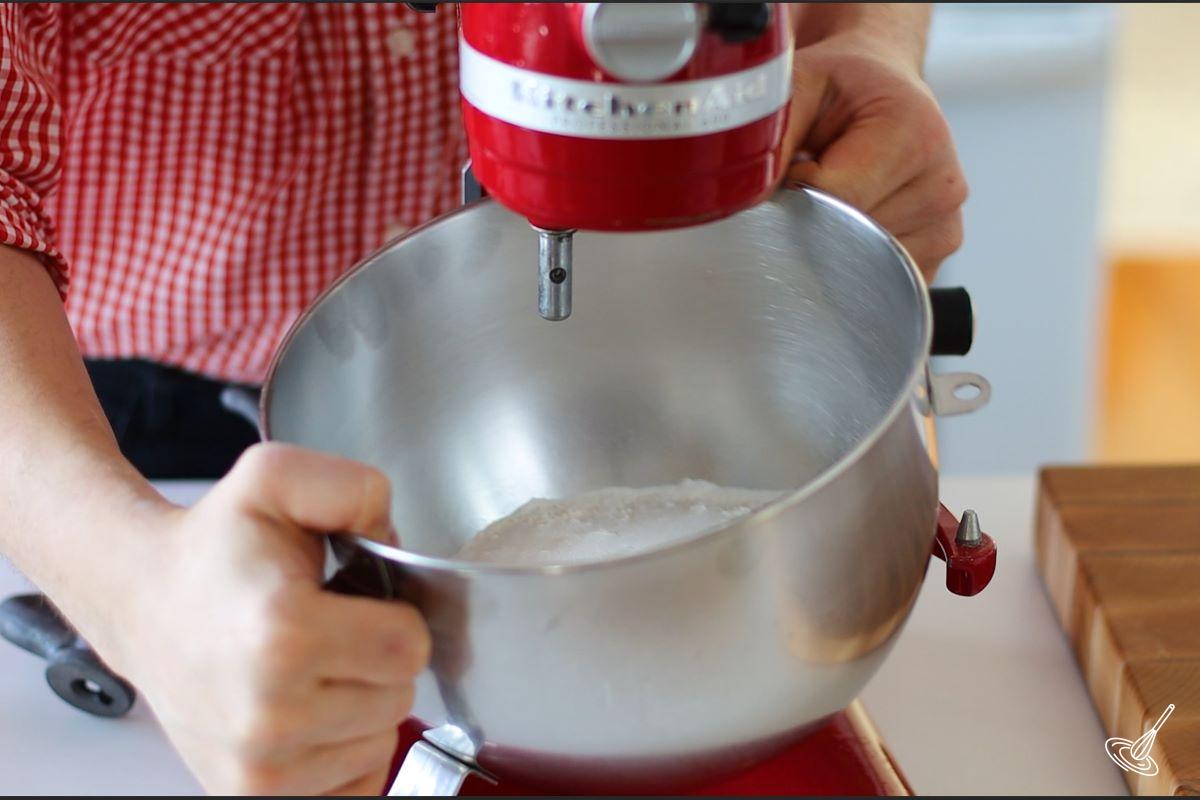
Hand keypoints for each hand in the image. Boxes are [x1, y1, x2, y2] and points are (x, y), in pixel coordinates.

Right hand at [103, 444, 428, 794]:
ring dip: (360, 701)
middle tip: (328, 628)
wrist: (143, 600)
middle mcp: (267, 712)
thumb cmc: (213, 548)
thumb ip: (356, 487)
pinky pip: (355, 782)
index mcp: (282, 633)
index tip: (354, 600)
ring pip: (380, 740)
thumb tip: (393, 539)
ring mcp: (258, 766)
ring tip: (309, 666)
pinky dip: (343, 747)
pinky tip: (308, 708)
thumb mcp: (278, 477)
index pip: (409, 647)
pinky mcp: (251, 795)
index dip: (395, 616)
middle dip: (377, 657)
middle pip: (399, 696)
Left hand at [783, 9, 966, 280]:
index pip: (834, 199)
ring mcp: (944, 226)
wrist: (883, 88)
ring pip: (856, 262)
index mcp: (916, 134)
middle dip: (810, 219)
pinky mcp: (935, 255)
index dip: (796, 192)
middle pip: (845, 237)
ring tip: (838, 192)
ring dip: (830, 237)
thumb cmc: (841, 86)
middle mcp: (942, 185)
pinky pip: (874, 278)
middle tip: (811, 180)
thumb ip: (773, 134)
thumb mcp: (800, 81)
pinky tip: (853, 216)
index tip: (796, 166)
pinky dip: (850, 257)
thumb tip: (747, 198)